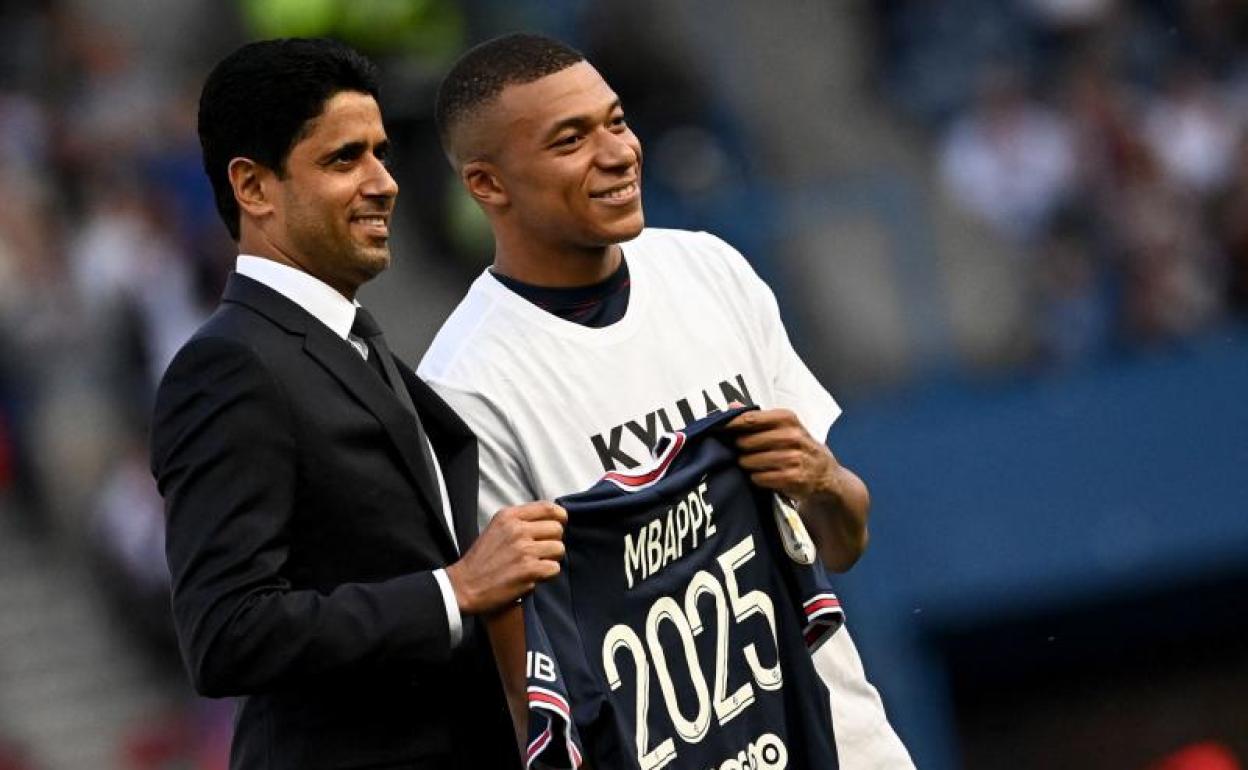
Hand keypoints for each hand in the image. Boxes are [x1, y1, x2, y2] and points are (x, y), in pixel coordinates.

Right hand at [445, 501, 566, 614]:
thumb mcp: (497, 528)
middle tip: (541, 552)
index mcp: (509, 516)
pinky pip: (555, 568)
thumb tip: (552, 521)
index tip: (559, 525)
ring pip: (559, 549)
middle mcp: (517, 529)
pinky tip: (533, 577)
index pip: (548, 508)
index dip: (559, 517)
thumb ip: (521, 522)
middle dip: (553, 541)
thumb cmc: (482, 560)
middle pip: (557, 529)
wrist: (464, 585)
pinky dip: (547, 575)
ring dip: (551, 559)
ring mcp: (524, 549)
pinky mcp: (529, 570)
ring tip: (536, 565)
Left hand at [724, 407, 837, 501]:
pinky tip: (764, 475)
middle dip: (740, 448)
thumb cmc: (799, 447)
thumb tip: (731, 405)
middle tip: (743, 451)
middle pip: (746, 442)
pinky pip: (759, 478)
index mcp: (787, 419)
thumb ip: (757, 417)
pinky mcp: (792, 478)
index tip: (718, 429)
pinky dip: (757, 478)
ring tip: (755, 464)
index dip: (730, 425)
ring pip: (750, 461)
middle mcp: (792, 436)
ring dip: (748, 464)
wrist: (826, 474)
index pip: (749, 419)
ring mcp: (793, 458)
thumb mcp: (784, 427)